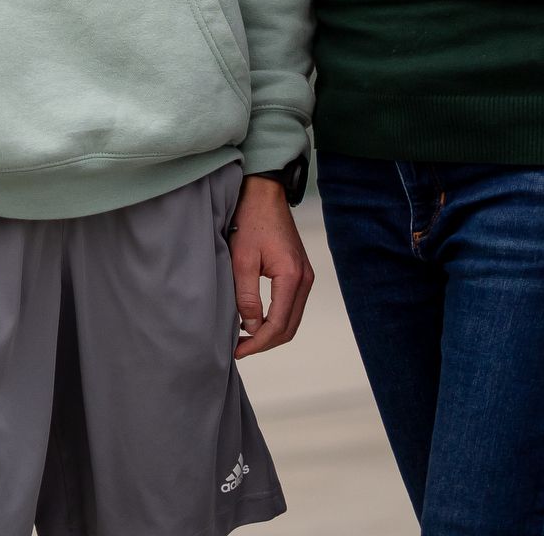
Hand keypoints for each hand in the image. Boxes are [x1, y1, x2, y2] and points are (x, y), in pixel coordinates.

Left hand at [229, 174, 314, 358]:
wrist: (264, 194)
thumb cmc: (250, 221)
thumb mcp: (241, 259)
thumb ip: (247, 297)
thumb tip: (250, 328)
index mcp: (292, 277)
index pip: (278, 325)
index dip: (257, 343)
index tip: (237, 350)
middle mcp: (305, 279)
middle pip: (289, 328)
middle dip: (264, 343)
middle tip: (239, 349)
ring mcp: (305, 276)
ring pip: (291, 319)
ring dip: (270, 332)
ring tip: (244, 337)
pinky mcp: (300, 272)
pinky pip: (291, 306)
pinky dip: (276, 318)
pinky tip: (255, 320)